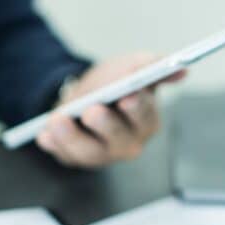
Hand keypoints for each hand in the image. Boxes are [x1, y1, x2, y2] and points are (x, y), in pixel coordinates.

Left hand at [35, 52, 182, 167]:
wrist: (85, 93)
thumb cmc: (114, 82)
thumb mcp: (131, 66)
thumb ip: (152, 66)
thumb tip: (180, 69)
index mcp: (147, 119)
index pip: (146, 116)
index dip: (138, 107)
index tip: (127, 97)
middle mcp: (128, 142)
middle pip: (119, 139)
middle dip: (106, 125)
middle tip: (92, 110)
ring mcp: (102, 154)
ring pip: (89, 152)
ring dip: (72, 137)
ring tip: (57, 120)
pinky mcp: (77, 158)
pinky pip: (65, 155)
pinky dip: (54, 144)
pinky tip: (44, 135)